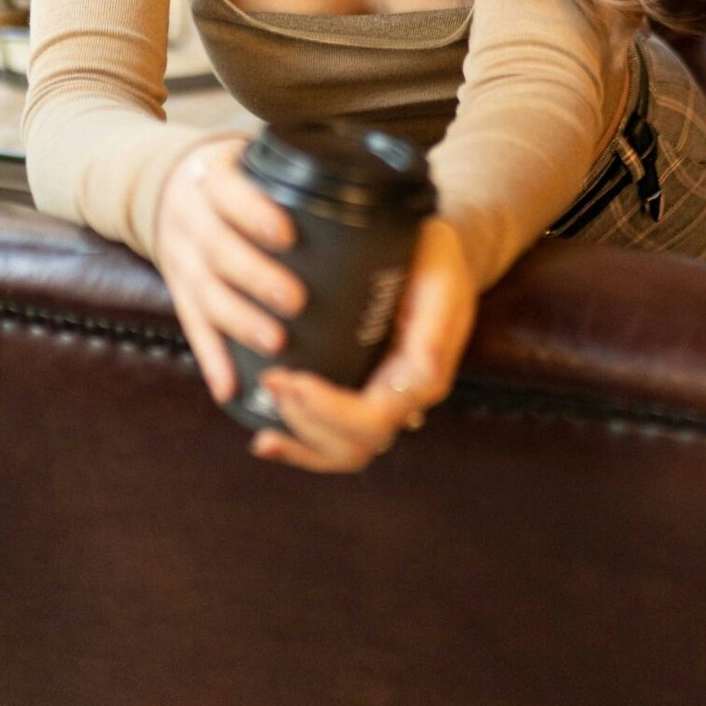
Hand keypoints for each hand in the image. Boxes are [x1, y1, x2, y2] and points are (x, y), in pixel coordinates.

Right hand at [154, 134, 307, 404]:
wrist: (165, 187)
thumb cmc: (232, 178)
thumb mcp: (248, 160)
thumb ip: (292, 175)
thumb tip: (375, 185)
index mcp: (212, 179)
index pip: (227, 192)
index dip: (254, 213)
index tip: (288, 234)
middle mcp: (191, 219)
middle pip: (218, 249)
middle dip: (256, 276)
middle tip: (296, 299)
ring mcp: (181, 259)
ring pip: (204, 294)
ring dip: (239, 321)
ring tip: (275, 343)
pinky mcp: (179, 292)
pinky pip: (192, 328)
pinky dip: (210, 359)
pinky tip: (229, 387)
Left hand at [250, 215, 475, 473]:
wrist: (441, 254)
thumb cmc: (437, 260)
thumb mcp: (442, 279)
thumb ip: (436, 324)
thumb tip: (424, 371)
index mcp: (422, 378)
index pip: (372, 420)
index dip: (328, 411)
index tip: (290, 379)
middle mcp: (404, 398)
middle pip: (355, 447)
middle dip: (306, 425)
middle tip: (270, 385)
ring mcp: (383, 399)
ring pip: (343, 451)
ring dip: (301, 446)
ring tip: (262, 438)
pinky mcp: (364, 390)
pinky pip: (335, 433)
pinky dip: (302, 441)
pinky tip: (268, 437)